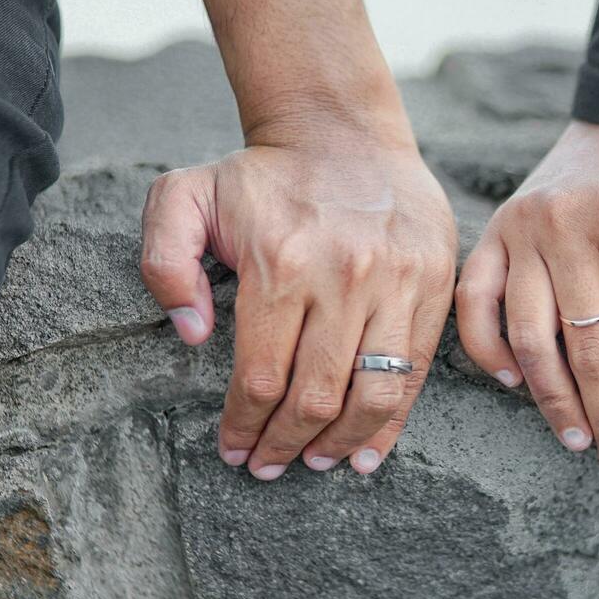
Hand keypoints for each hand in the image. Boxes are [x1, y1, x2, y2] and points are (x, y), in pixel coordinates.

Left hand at [140, 114, 456, 477]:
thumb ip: (164, 262)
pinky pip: (416, 371)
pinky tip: (367, 454)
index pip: (261, 376)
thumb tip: (193, 335)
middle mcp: (343, 276)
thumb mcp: (184, 196)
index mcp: (280, 263)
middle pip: (315, 396)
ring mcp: (396, 281)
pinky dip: (391, 423)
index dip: (245, 427)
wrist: (344, 131)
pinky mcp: (434, 282)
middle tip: (268, 467)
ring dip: (340, 444)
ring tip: (316, 463)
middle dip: (285, 445)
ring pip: (372, 394)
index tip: (234, 451)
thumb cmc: (261, 176)